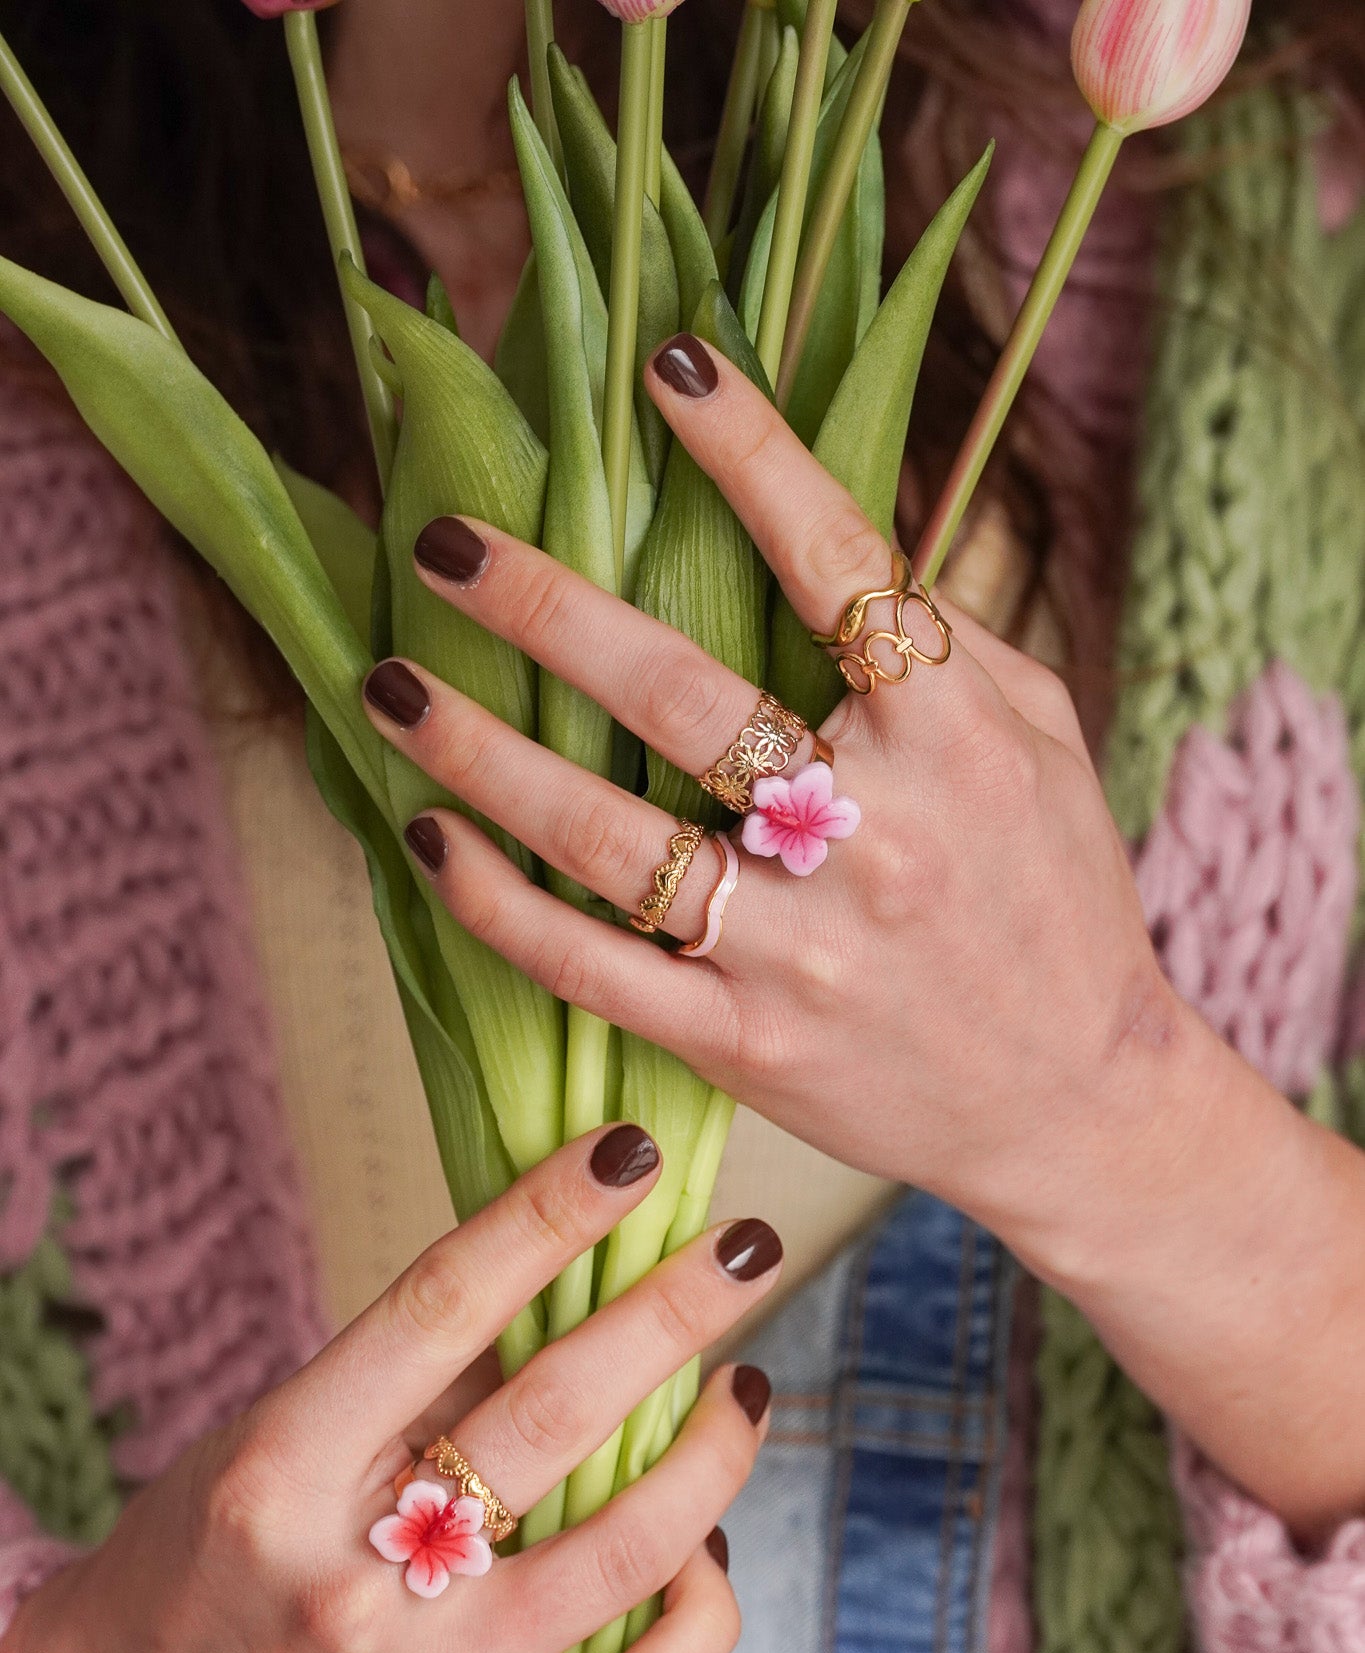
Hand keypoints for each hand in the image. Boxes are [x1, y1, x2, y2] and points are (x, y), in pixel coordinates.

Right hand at [0, 1128, 779, 1652]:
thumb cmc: (208, 1556)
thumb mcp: (275, 1437)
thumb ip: (415, 1383)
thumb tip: (573, 1284)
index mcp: (281, 1470)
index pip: (440, 1310)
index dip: (546, 1218)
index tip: (626, 1156)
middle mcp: (350, 1582)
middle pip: (554, 1415)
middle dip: (672, 1312)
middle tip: (743, 1247)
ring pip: (627, 1546)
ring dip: (713, 1451)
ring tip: (743, 1386)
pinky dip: (704, 1608)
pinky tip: (710, 1546)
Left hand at [359, 332, 1192, 1284]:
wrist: (1078, 1103)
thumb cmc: (1055, 899)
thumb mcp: (1044, 743)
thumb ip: (945, 642)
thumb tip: (826, 534)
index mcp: (958, 736)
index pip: (839, 565)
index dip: (752, 453)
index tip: (666, 365)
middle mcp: (875, 835)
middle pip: (681, 696)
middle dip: (546, 607)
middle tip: (444, 542)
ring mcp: (801, 950)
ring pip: (607, 835)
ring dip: (480, 754)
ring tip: (388, 685)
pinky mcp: (744, 1043)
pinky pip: (593, 967)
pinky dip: (498, 906)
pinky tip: (430, 841)